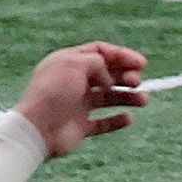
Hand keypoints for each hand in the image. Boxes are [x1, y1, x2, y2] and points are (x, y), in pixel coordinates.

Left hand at [15, 41, 147, 157]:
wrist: (37, 128)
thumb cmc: (53, 92)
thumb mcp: (75, 64)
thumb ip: (97, 62)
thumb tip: (108, 75)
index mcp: (68, 62)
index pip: (99, 52)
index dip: (121, 55)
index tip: (141, 64)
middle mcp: (72, 81)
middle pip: (105, 74)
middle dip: (125, 75)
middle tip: (136, 82)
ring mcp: (76, 104)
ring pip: (107, 98)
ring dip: (127, 97)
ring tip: (143, 100)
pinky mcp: (80, 126)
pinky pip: (102, 123)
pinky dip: (116, 121)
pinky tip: (128, 118)